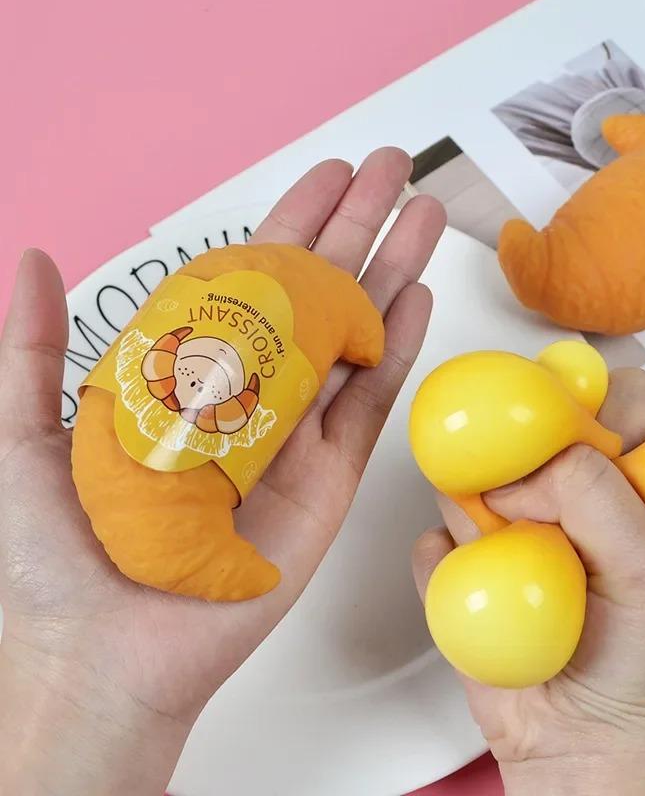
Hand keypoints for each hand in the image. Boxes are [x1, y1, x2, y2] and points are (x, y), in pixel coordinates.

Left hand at [0, 148, 445, 795]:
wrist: (109, 655)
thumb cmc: (60, 560)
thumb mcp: (24, 438)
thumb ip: (32, 349)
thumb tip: (33, 258)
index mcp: (190, 375)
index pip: (252, 279)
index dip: (292, 221)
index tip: (329, 174)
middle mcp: (253, 394)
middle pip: (319, 294)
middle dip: (358, 225)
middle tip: (397, 169)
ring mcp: (298, 434)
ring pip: (358, 334)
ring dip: (393, 270)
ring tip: (426, 214)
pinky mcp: (330, 480)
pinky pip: (373, 402)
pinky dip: (400, 347)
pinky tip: (418, 296)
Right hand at [413, 369, 644, 795]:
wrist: (580, 745)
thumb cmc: (637, 667)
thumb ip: (596, 496)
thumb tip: (521, 468)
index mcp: (634, 482)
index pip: (619, 398)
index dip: (595, 404)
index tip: (577, 441)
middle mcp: (568, 491)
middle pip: (525, 420)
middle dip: (518, 456)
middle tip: (531, 503)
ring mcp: (509, 522)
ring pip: (468, 475)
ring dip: (482, 521)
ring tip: (518, 568)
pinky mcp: (463, 559)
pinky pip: (433, 540)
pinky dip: (448, 569)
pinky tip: (481, 599)